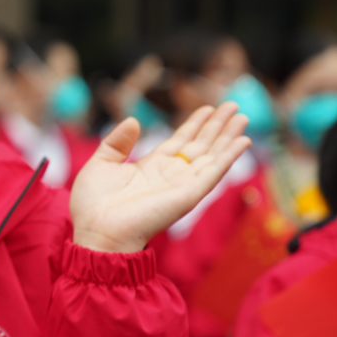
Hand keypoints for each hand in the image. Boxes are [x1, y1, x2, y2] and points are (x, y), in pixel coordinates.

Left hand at [69, 103, 251, 252]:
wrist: (96, 231)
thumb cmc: (93, 205)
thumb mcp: (101, 163)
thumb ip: (117, 142)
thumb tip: (133, 120)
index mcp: (150, 168)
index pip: (179, 141)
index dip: (194, 125)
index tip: (207, 108)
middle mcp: (170, 175)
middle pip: (200, 145)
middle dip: (217, 126)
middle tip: (233, 105)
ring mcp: (182, 185)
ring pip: (212, 155)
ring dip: (228, 136)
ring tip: (242, 116)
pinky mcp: (189, 194)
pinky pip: (214, 172)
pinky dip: (229, 156)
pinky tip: (242, 141)